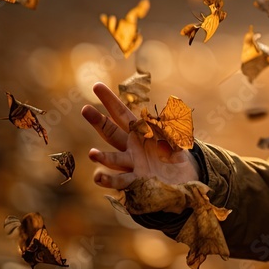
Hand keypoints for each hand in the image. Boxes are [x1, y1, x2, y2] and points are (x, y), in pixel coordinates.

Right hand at [82, 82, 199, 211]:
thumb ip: (174, 126)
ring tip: (92, 154)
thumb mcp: (177, 137)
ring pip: (113, 159)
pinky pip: (120, 180)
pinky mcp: (136, 181)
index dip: (110, 101)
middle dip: (98, 121)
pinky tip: (99, 177)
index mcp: (139, 132)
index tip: (96, 86)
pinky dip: (110, 179)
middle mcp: (131, 147)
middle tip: (85, 109)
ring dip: (102, 157)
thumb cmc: (175, 153)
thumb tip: (176, 109)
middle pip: (111, 132)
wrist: (183, 178)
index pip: (121, 113)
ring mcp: (131, 164)